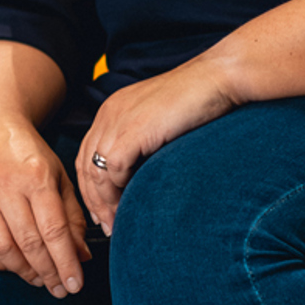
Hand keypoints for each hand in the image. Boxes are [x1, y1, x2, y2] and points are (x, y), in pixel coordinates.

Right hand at [0, 113, 90, 297]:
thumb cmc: (28, 153)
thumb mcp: (58, 176)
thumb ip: (72, 216)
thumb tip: (81, 257)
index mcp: (36, 176)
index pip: (54, 231)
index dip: (66, 263)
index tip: (75, 285)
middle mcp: (4, 186)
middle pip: (29, 243)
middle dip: (48, 272)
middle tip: (60, 289)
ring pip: (1, 249)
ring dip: (22, 271)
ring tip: (38, 279)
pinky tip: (9, 265)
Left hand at [77, 55, 237, 233]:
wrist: (219, 78)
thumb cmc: (200, 100)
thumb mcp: (161, 122)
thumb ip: (145, 143)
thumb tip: (140, 177)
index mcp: (112, 110)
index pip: (88, 154)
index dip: (92, 185)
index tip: (102, 209)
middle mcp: (108, 114)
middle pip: (85, 165)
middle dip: (93, 200)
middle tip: (106, 225)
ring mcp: (117, 121)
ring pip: (95, 172)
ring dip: (104, 203)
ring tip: (116, 224)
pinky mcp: (131, 132)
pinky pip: (112, 170)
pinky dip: (117, 192)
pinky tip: (128, 206)